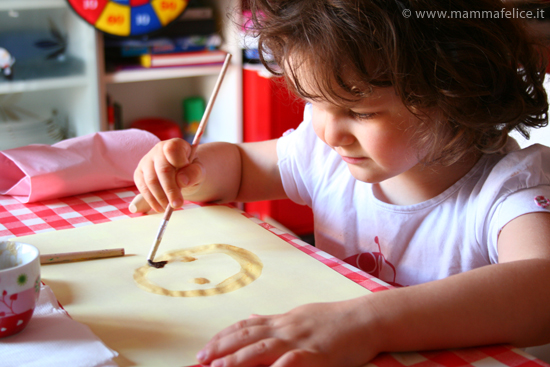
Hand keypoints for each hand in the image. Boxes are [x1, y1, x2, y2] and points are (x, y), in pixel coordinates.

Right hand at [132, 138, 204, 212]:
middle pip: (162, 169)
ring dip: (161, 197)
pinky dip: (151, 200)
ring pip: (150, 180)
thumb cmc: (190, 169)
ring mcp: (146, 161)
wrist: (181, 173)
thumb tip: (182, 181)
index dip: (179, 164)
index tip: (186, 180)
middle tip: (178, 204)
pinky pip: (142, 187)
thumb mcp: (199, 170)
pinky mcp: (139, 173)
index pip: (172, 150)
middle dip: (170, 190)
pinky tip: (160, 207)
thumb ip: (194, 172)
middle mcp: (158, 150)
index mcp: (175, 144)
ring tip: (170, 207)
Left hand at [196, 299, 380, 366]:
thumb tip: (254, 318)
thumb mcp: (302, 316)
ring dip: (237, 359)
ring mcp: (300, 341)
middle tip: (199, 359)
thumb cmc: (335, 320)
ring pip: (262, 349)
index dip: (223, 337)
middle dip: (221, 348)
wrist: (365, 318)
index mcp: (283, 321)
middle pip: (247, 337)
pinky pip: (292, 362)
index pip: (245, 327)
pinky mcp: (317, 355)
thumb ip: (277, 321)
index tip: (205, 347)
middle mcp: (286, 328)